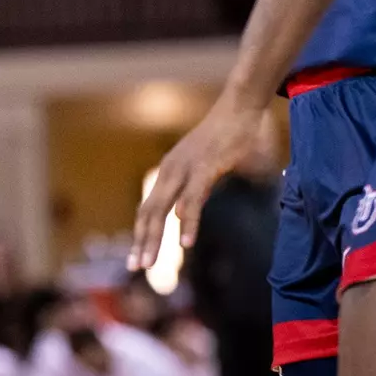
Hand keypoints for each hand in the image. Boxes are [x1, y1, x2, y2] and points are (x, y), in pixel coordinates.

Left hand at [128, 98, 263, 269]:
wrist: (240, 107)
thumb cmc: (226, 138)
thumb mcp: (205, 169)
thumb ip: (196, 191)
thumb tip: (189, 212)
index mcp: (169, 172)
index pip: (148, 209)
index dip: (141, 235)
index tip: (137, 260)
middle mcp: (171, 171)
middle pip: (149, 212)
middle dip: (142, 243)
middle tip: (135, 268)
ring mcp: (186, 169)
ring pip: (163, 209)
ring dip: (156, 239)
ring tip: (150, 263)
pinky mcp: (205, 167)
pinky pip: (193, 199)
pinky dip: (188, 222)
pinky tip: (185, 243)